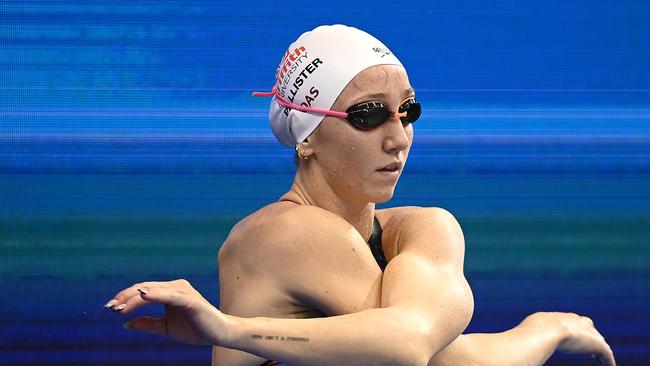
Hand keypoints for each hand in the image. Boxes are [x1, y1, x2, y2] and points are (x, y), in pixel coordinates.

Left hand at [104, 279, 230, 345]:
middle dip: (125, 297)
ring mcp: (182, 291)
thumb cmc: (196, 329)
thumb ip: (148, 324)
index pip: (143, 291)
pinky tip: (142, 296)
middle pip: (144, 288)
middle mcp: (176, 286)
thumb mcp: (166, 328)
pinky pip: (168, 295)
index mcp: (170, 291)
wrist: (219, 334)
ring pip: (152, 291)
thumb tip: (126, 324)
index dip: (125, 298)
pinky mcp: (189, 298)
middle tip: (110, 308)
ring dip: (134, 298)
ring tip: (119, 308)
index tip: (110, 308)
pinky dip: (154, 294)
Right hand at [520, 312, 615, 365]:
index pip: (569, 321)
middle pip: (586, 326)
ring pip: (597, 339)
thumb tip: (511, 345)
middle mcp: (575, 321)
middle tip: (588, 347)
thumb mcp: (525, 332)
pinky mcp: (596, 343)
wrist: (546, 331)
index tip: (572, 337)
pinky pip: (606, 353)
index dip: (571, 330)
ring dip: (597, 347)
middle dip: (587, 334)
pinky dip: (608, 360)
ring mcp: (586, 332)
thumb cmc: (531, 333)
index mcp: (558, 318)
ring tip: (599, 357)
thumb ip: (524, 337)